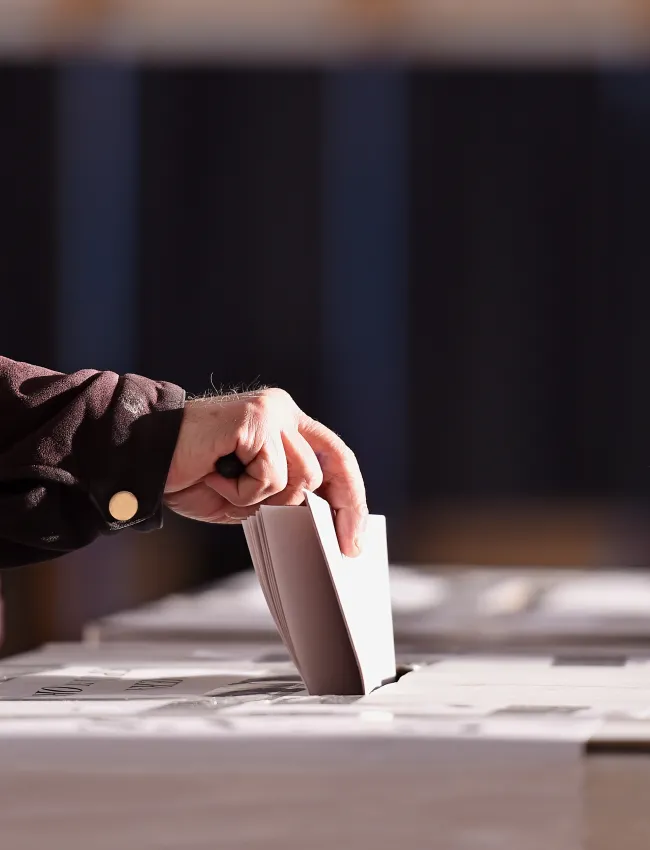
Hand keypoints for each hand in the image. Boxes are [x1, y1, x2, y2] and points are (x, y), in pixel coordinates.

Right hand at [164, 389, 367, 556]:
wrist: (145, 460)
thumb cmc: (192, 476)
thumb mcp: (249, 495)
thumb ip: (284, 498)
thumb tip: (324, 525)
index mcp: (285, 424)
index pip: (334, 457)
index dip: (351, 497)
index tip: (356, 537)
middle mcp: (282, 411)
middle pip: (326, 468)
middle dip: (335, 510)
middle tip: (341, 545)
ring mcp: (270, 411)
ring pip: (300, 476)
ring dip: (264, 499)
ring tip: (228, 488)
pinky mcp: (255, 418)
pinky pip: (271, 474)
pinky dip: (244, 490)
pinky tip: (217, 476)